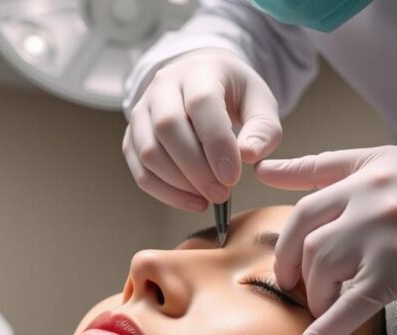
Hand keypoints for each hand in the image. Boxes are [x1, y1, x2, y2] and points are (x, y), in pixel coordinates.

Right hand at [123, 48, 282, 210]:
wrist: (199, 80)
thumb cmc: (232, 93)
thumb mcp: (260, 102)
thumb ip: (264, 129)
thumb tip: (249, 156)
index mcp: (199, 70)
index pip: (201, 103)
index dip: (216, 143)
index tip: (232, 177)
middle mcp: (162, 86)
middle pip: (167, 127)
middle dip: (195, 169)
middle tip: (221, 194)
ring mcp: (142, 111)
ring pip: (148, 151)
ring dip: (178, 183)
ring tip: (207, 198)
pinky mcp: (132, 136)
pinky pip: (140, 169)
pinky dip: (164, 192)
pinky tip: (191, 201)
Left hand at [257, 146, 396, 334]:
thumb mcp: (381, 161)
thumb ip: (321, 168)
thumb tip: (265, 169)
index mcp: (361, 178)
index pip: (304, 208)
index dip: (284, 241)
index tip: (280, 262)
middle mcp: (368, 202)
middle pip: (306, 242)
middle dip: (294, 271)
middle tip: (296, 289)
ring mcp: (384, 236)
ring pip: (323, 269)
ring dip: (317, 295)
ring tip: (325, 305)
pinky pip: (354, 303)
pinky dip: (328, 327)